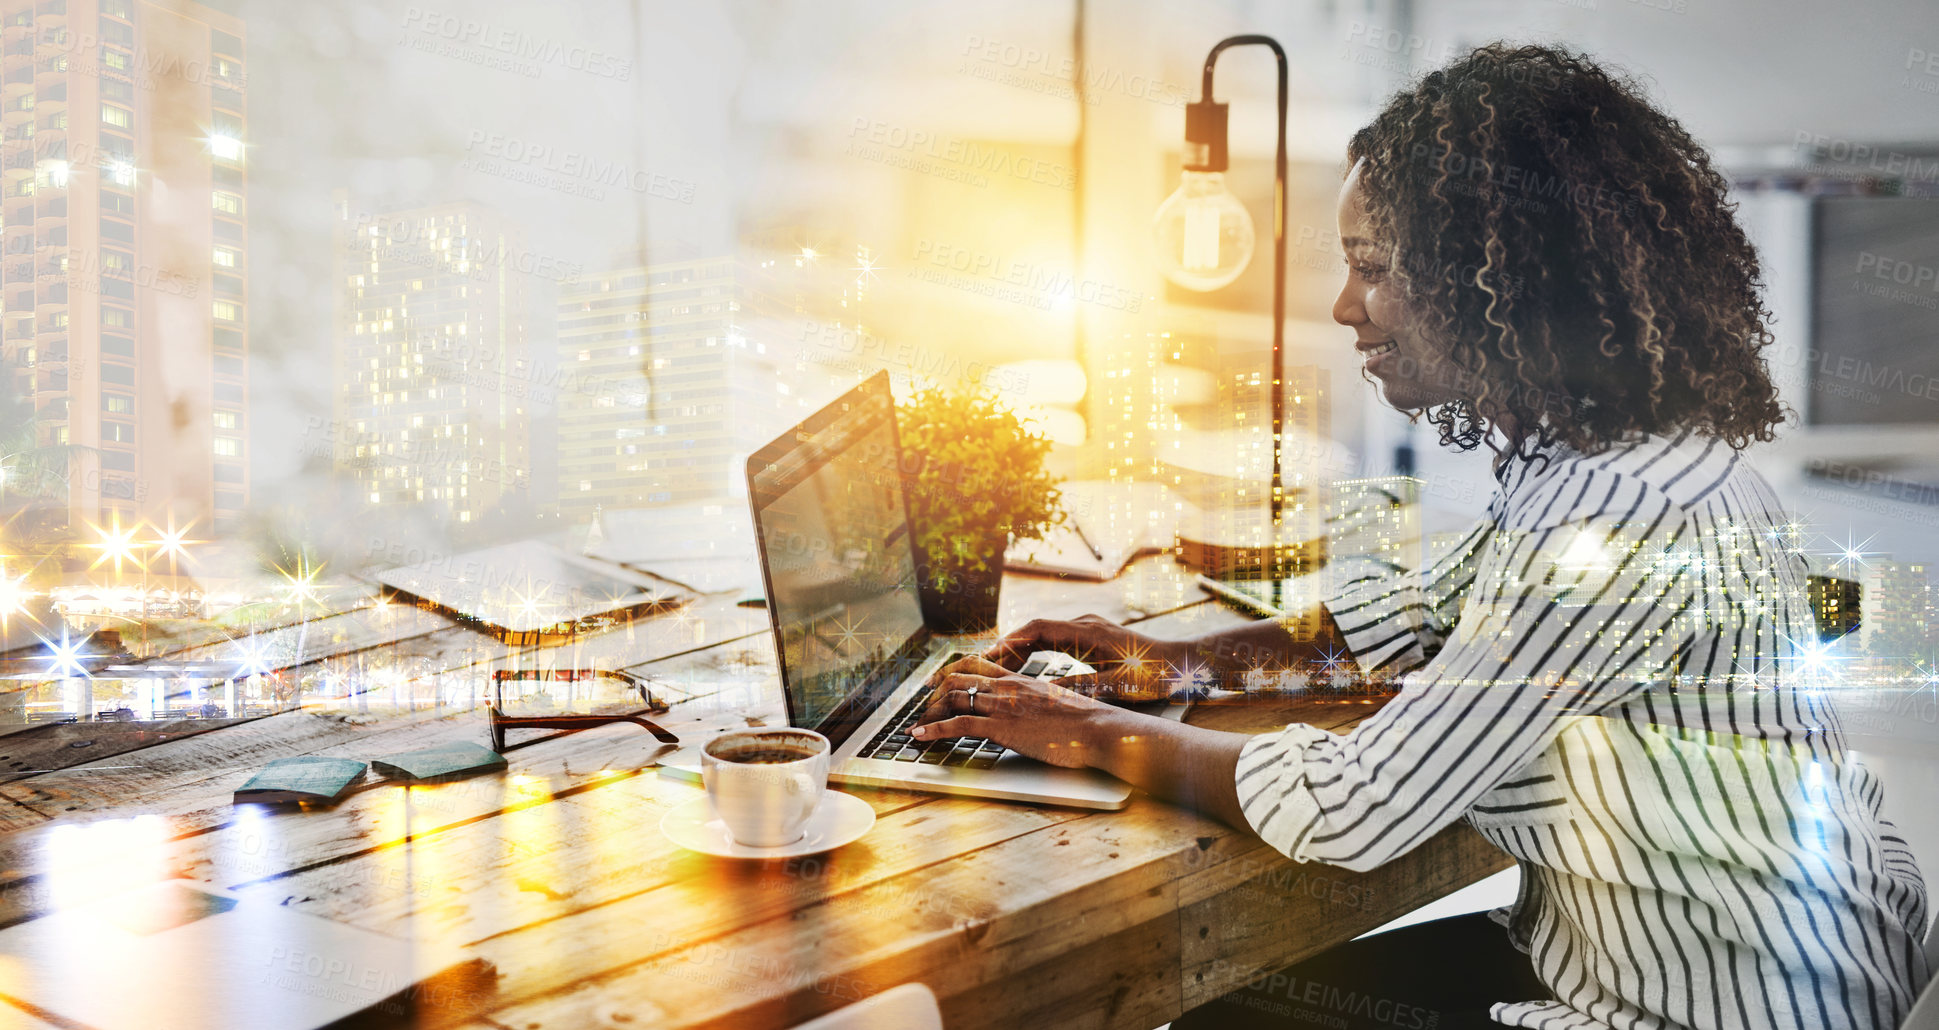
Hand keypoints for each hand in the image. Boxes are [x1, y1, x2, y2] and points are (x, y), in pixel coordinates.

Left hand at [910, 656, 1123, 768]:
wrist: (1097, 728)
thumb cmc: (1085, 722)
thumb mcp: (1057, 704)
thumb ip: (1039, 703)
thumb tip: (1035, 712)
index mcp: (1020, 680)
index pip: (976, 665)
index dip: (951, 671)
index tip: (937, 682)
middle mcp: (1007, 687)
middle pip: (957, 677)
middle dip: (933, 691)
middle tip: (921, 704)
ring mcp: (1002, 705)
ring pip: (952, 697)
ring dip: (929, 711)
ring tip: (917, 723)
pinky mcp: (1001, 727)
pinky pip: (957, 725)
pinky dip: (932, 730)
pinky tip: (919, 735)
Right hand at [981, 615, 1186, 699]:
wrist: (1183, 663)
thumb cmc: (1154, 674)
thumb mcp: (1115, 686)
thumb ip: (1079, 689)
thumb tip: (1043, 695)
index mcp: (1086, 632)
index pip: (1035, 629)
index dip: (1008, 643)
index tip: (987, 658)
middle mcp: (1084, 625)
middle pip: (1034, 631)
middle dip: (1006, 648)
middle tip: (982, 668)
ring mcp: (1088, 630)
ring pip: (1043, 636)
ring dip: (1020, 651)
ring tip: (997, 671)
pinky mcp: (1093, 639)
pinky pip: (1055, 642)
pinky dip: (1036, 654)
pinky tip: (1026, 671)